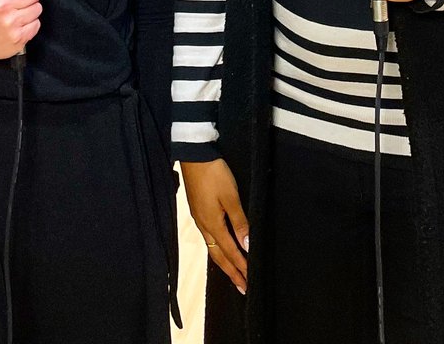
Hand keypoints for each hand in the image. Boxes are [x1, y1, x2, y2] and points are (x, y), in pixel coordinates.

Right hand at [181, 158, 248, 294]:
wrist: (194, 156)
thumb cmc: (214, 174)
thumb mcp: (231, 197)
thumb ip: (240, 222)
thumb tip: (247, 246)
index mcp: (212, 224)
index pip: (230, 252)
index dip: (240, 267)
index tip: (249, 282)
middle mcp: (203, 225)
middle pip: (218, 255)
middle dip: (231, 272)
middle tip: (242, 287)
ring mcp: (199, 218)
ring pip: (212, 247)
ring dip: (224, 262)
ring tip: (232, 272)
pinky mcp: (198, 211)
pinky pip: (208, 237)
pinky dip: (217, 248)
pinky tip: (220, 247)